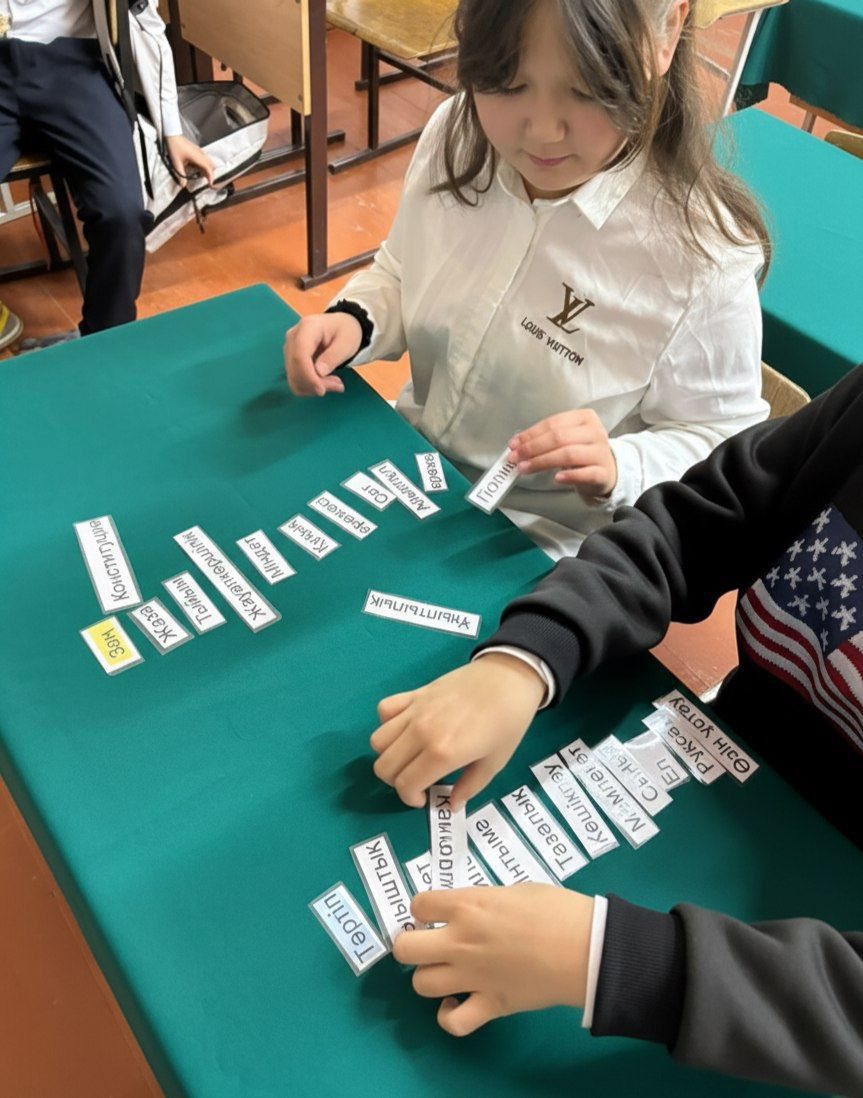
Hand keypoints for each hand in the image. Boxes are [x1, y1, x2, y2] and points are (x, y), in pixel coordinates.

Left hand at [165, 134, 214, 186]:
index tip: (211, 184)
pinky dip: (204, 165)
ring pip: (209, 162)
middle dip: (211, 174)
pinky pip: (204, 159)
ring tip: (204, 177)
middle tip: (208, 182)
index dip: (211, 177)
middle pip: (211, 166)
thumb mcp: (176, 162)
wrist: (172, 134)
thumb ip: (180, 175)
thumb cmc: (174, 147)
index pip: (208, 168)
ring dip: (208, 170)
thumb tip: (183, 186)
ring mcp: (200, 151)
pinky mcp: (197, 150)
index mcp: (198, 157)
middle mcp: (201, 154)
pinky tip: (199, 169)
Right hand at [284, 313, 362, 396]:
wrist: (340, 328)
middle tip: (338, 386)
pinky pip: (295, 381)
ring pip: (294, 378)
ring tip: (335, 383)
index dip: (308, 376)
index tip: (322, 390)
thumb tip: (318, 372)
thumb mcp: (346, 342)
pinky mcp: (290, 361)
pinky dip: (310, 388)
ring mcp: (289, 349)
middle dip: (315, 383)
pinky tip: (325, 383)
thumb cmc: (345, 332)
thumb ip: (333, 356)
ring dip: (314, 387)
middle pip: (295, 368)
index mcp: (307, 327)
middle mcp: (293, 337)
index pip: (300, 355)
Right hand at [371, 654, 545, 809]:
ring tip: (410, 757)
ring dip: (389, 756)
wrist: (510, 678)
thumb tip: (451, 805)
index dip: (410, 799)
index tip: (424, 798)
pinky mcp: (414, 693)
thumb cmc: (508, 722)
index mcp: (442, 753)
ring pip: (377, 740)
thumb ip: (470, 787)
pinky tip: (406, 729)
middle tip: (417, 781)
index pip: (405, 785)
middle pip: (384, 766)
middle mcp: (421, 732)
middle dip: (397, 782)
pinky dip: (387, 724)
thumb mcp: (495, 762)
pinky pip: (385, 710)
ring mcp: (414, 710)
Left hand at [393, 885, 593, 1034]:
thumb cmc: (555, 909)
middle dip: (410, 943)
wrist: (585, 947)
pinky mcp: (490, 1005)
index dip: (424, 908)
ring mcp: (472, 976)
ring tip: (445, 970)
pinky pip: (453, 1022)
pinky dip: (449, 1015)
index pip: (419, 904)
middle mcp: (461, 941)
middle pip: (405, 948)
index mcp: (468, 906)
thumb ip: (484, 901)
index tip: (436, 912)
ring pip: (421, 984)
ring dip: (429, 975)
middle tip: (430, 941)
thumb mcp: (514, 890)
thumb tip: (473, 911)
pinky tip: (457, 1003)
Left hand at [508, 409, 616, 498]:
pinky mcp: (604, 472)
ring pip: (569, 454)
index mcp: (584, 417)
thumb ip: (544, 439)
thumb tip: (516, 445)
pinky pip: (586, 473)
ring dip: (543, 462)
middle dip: (533, 448)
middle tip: (514, 458)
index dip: (531, 434)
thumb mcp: (565, 440)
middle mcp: (595, 432)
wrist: (607, 470)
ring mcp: (601, 452)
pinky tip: (556, 479)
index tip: (513, 445)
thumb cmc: (581, 452)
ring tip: (525, 468)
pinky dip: (570, 476)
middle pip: (559, 438)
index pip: (553, 424)